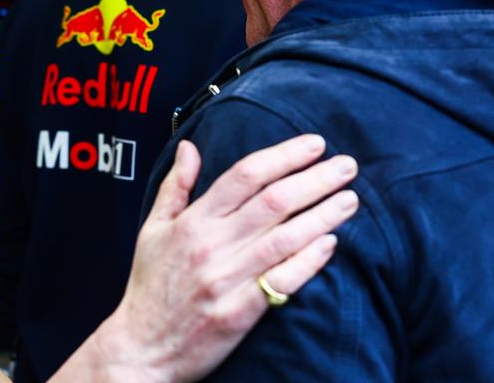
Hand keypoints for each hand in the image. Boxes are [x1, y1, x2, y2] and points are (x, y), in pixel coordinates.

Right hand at [91, 134, 357, 382]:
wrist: (142, 348)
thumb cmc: (150, 287)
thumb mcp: (152, 230)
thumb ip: (174, 186)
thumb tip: (189, 147)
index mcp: (193, 222)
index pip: (245, 175)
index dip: (285, 155)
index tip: (315, 144)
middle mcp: (211, 246)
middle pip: (274, 202)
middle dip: (316, 179)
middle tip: (347, 166)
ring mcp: (226, 280)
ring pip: (285, 238)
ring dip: (323, 215)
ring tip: (350, 199)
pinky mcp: (239, 313)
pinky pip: (282, 281)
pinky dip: (309, 260)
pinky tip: (331, 243)